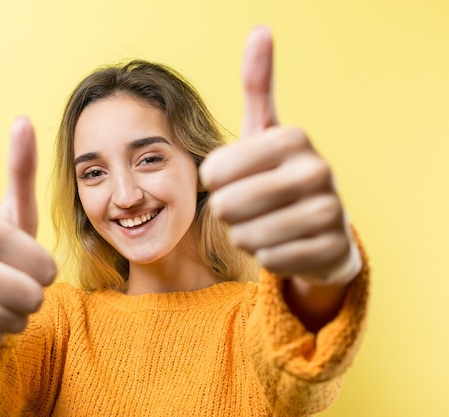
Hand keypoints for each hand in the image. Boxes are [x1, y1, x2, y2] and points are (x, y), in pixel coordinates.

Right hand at [0, 117, 56, 352]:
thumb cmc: (0, 247)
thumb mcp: (15, 211)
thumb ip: (22, 170)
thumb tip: (22, 119)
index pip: (48, 271)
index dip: (46, 272)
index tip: (28, 263)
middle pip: (33, 298)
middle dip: (32, 297)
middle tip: (15, 283)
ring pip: (15, 323)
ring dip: (16, 317)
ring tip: (0, 298)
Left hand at [199, 27, 358, 284]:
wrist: (321, 226)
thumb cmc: (278, 175)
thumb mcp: (265, 131)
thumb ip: (258, 86)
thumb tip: (260, 30)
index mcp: (294, 137)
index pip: (216, 169)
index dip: (212, 181)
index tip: (226, 178)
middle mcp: (318, 170)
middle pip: (229, 205)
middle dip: (226, 212)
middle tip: (242, 206)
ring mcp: (330, 212)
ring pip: (248, 236)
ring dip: (244, 234)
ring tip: (262, 223)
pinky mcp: (330, 249)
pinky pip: (271, 260)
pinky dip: (266, 255)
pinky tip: (281, 242)